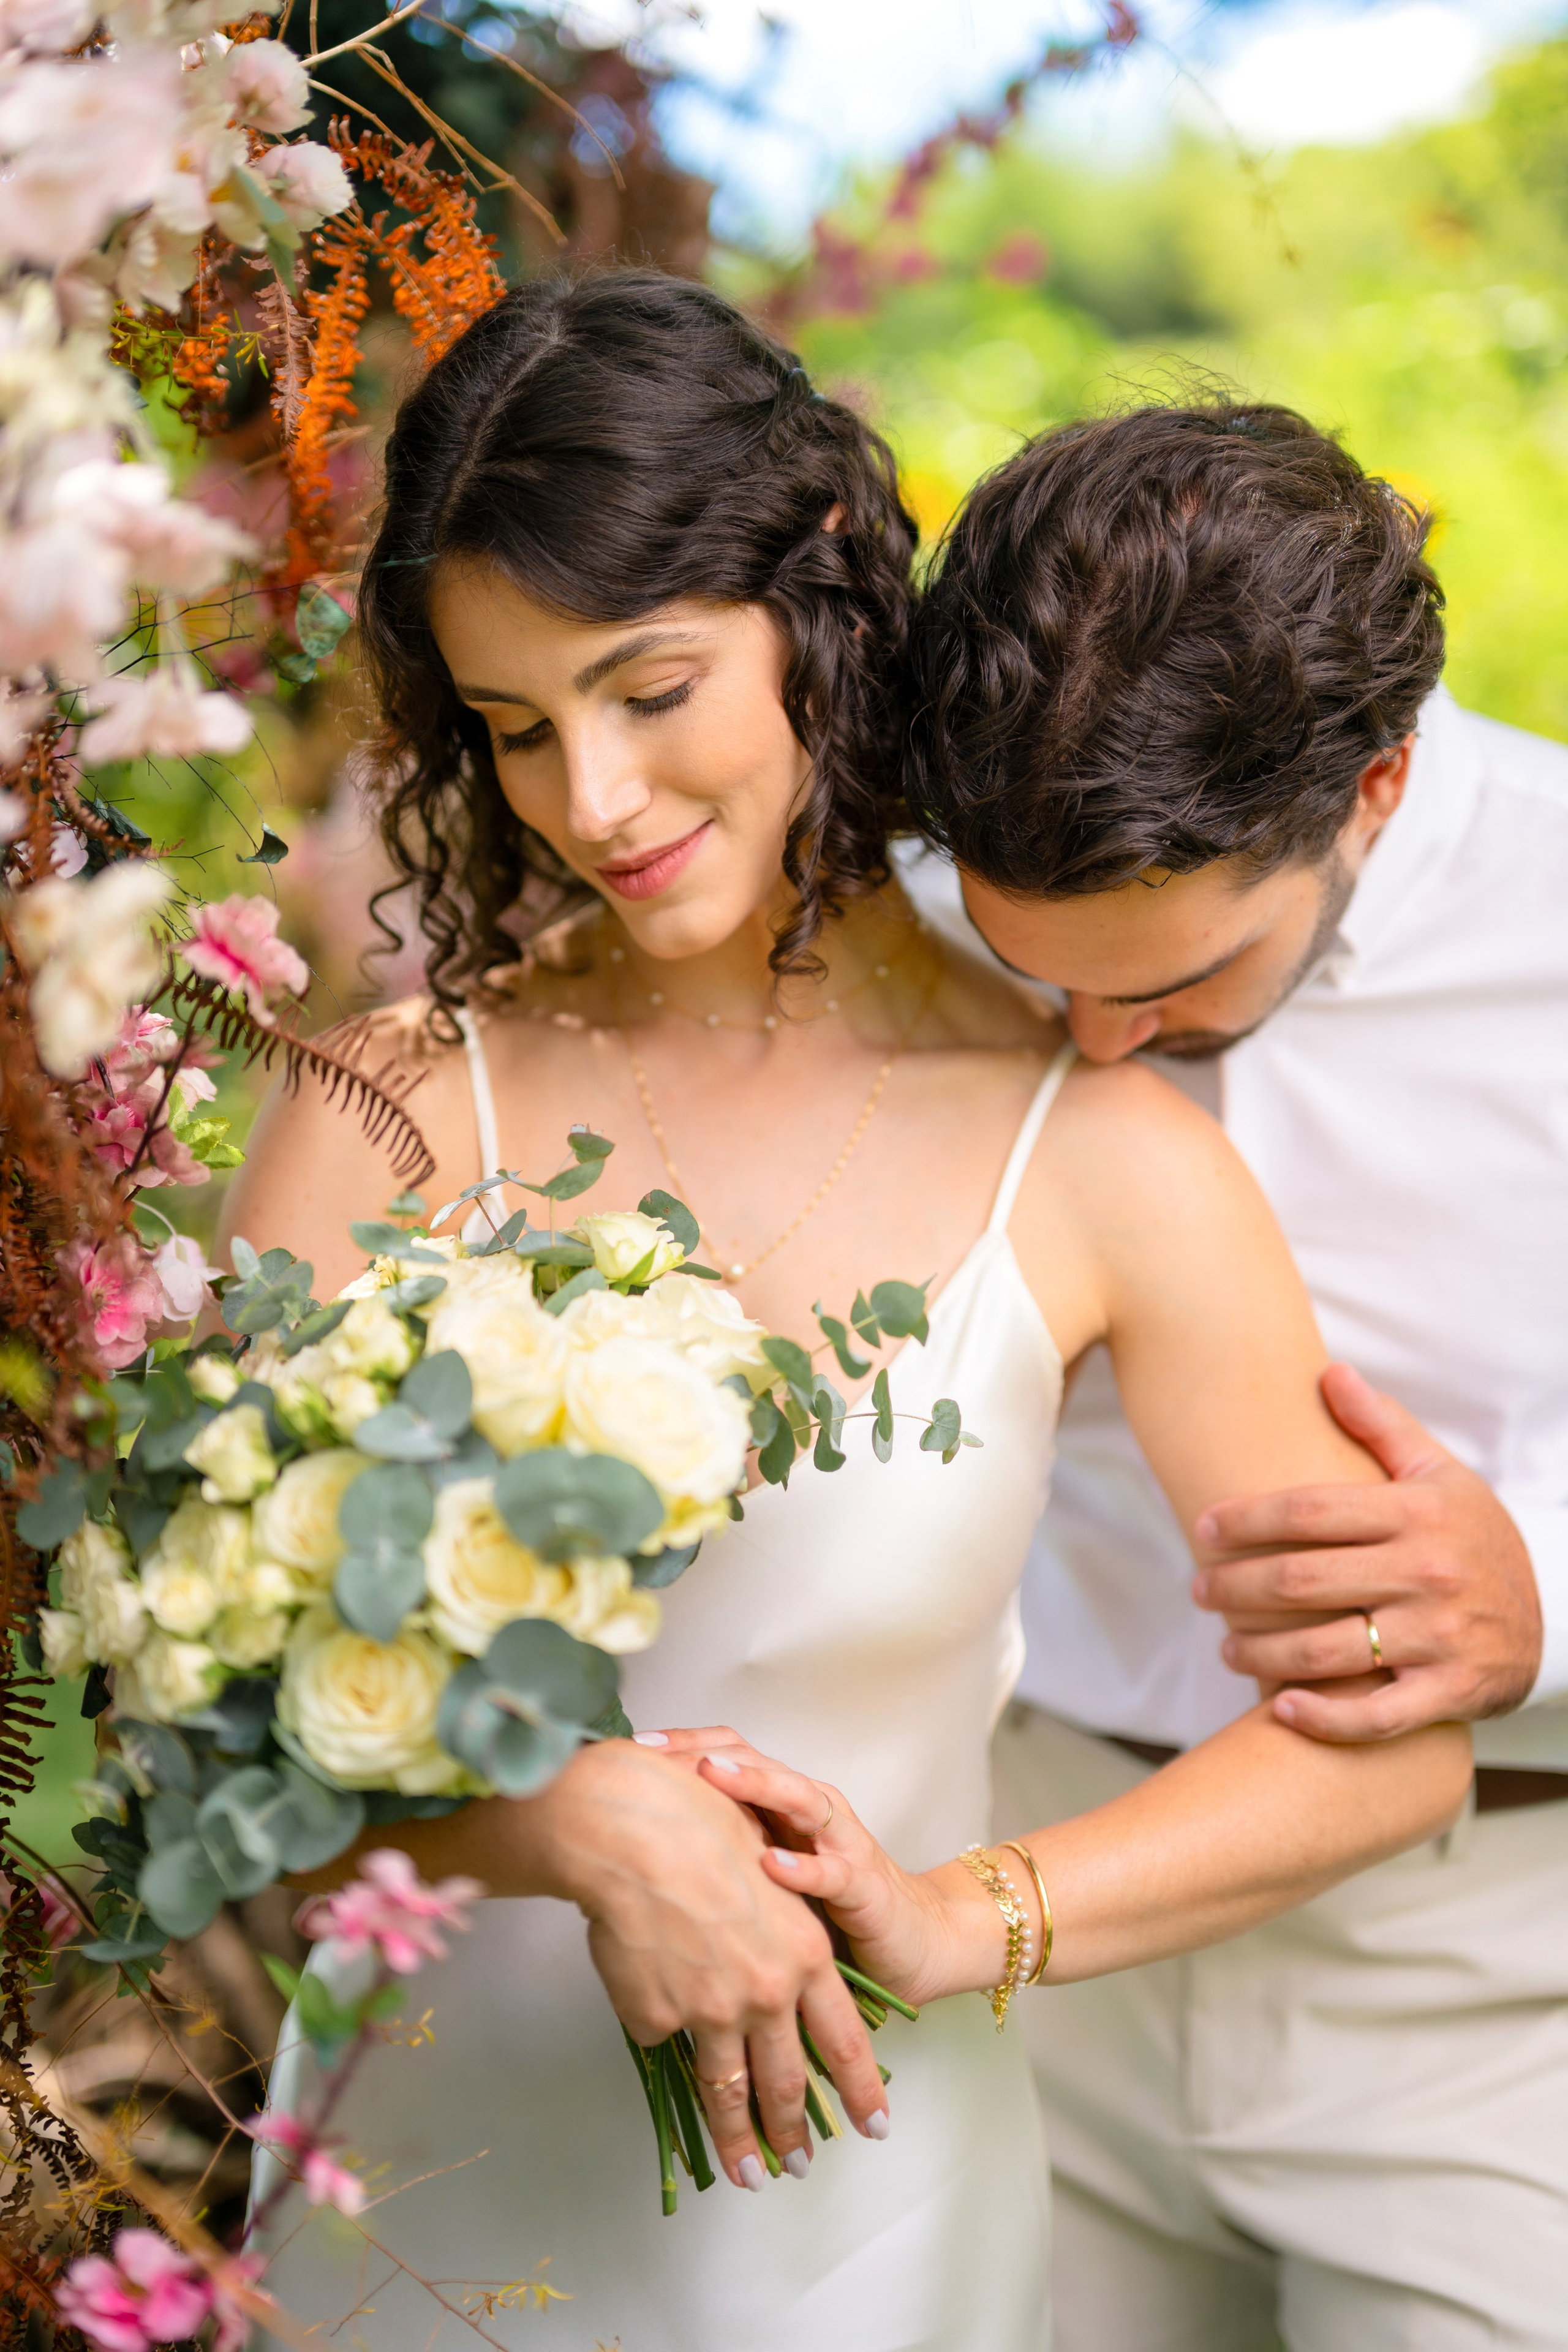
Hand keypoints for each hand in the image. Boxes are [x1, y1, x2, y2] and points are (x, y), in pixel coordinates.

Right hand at [525, 1737, 887, 2188]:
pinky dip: (658, 2028)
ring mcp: (712, 2012)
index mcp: (804, 1953)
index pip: (845, 2038)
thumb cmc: (699, 1827)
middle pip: (788, 2079)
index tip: (874, 2125)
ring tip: (747, 2175)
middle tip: (798, 2166)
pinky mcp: (659, 2019)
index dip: (860, 2087)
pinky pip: (659, 2036)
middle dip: (794, 2130)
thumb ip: (773, 1930)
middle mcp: (767, 1992)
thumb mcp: (766, 1872)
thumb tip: (763, 1971)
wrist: (635, 1832)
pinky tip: (649, 2005)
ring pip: (729, 2090)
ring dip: (739, 2141)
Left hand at [653, 1726, 1000, 2008]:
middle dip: (702, 1752)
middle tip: (653, 1752)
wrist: (912, 1941)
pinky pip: (831, 1871)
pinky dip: (801, 1867)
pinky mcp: (865, 1885)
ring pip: (795, 1797)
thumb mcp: (759, 1875)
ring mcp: (839, 1842)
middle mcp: (809, 1809)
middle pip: (754, 1761)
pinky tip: (770, 1865)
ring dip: (753, 1784)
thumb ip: (716, 1855)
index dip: (678, 1748)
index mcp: (779, 1804)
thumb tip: (638, 1846)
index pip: (726, 1755)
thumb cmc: (825, 1910)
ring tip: (710, 1776)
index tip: (626, 1751)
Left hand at [1192, 1363, 1542, 1740]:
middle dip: (1235, 1587)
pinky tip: (1278, 1709)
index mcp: (1416, 1514)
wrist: (1555, 1612)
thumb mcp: (1440, 1473)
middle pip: (1302, 1580)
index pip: (1310, 1510)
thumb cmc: (1475, 1537)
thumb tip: (1329, 1373)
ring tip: (1226, 1648)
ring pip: (1325, 1650)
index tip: (1204, 1526)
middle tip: (1199, 1589)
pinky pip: (1374, 1716)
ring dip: (1260, 1653)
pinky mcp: (1449, 1693)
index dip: (1247, 1518)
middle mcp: (1427, 1573)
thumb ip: (1381, 1425)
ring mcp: (1439, 1637)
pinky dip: (1322, 1718)